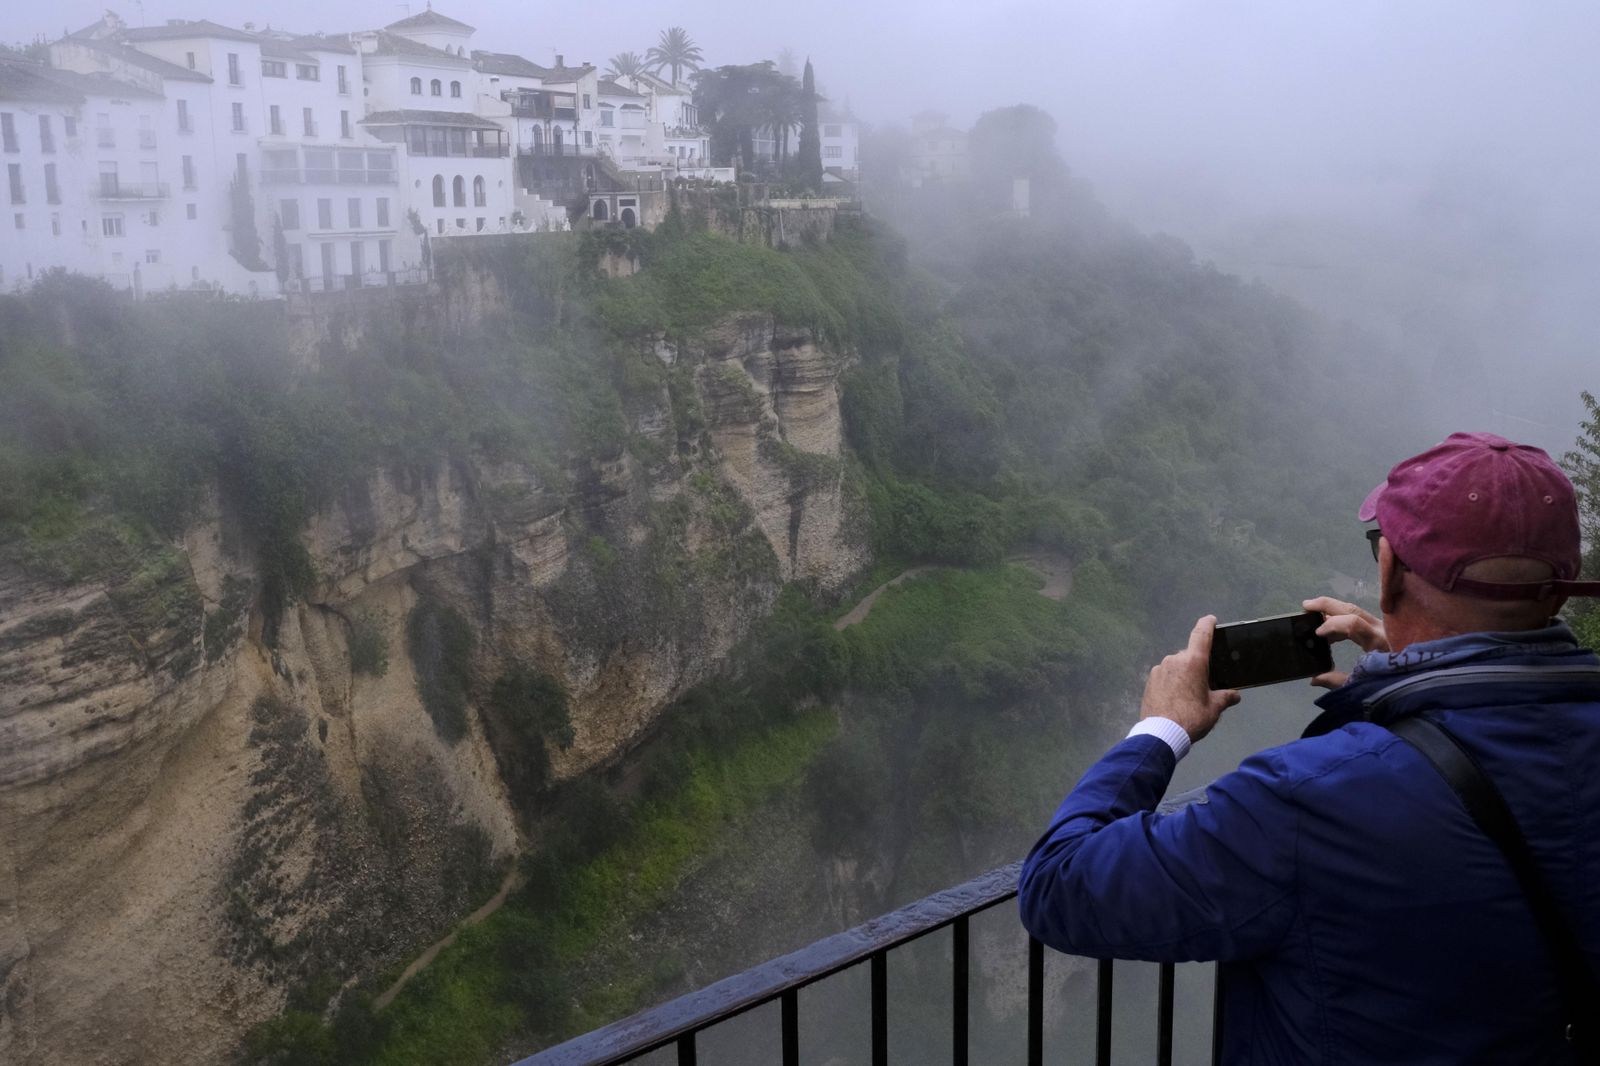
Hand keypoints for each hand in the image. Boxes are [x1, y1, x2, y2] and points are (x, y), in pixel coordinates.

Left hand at [1140, 615, 1240, 742]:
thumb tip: (1235, 695)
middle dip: (1197, 666)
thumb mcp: (1214, 709)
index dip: (1207, 624)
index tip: (1210, 619)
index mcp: (1194, 662)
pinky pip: (1165, 675)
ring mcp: (1160, 668)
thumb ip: (1226, 698)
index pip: (1201, 634)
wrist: (1161, 733)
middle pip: (1190, 655)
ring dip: (1183, 675)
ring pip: (1176, 666)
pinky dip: (1171, 682)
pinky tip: (1175, 699)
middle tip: (1204, 684)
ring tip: (1188, 696)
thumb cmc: (1192, 718)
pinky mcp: (1150, 679)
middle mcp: (1175, 659)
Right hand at [1301, 596, 1389, 689]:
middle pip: (1353, 609)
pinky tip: (1333, 631)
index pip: (1352, 623)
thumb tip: (1314, 679)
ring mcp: (1385, 629)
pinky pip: (1362, 619)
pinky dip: (1344, 620)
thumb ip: (1339, 681)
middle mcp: (1383, 630)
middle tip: (1306, 605)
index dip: (1332, 624)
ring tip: (1314, 615)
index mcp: (1379, 642)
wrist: (1426, 683)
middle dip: (1327, 605)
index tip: (1317, 633)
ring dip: (1334, 611)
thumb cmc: (1398, 684)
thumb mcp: (1367, 686)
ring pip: (1357, 612)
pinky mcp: (1387, 632)